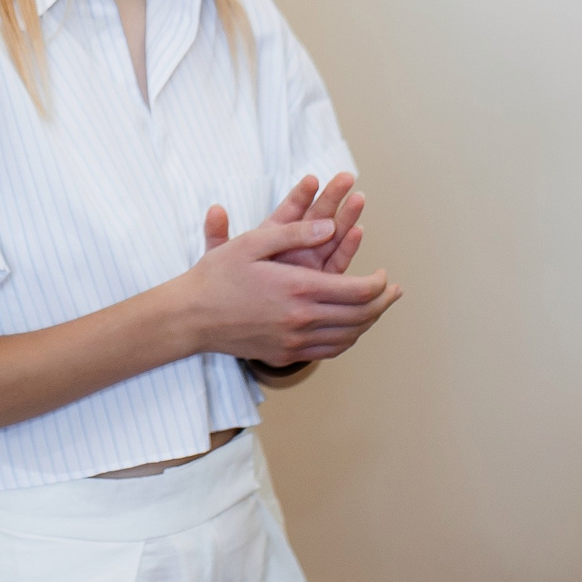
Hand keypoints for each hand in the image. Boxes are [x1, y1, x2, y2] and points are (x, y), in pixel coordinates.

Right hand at [175, 203, 398, 368]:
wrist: (189, 317)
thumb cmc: (217, 276)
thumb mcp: (252, 242)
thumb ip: (294, 232)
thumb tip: (331, 227)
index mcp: (298, 288)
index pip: (359, 291)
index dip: (379, 284)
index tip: (384, 275)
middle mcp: (301, 319)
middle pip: (361, 317)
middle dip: (383, 303)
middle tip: (392, 292)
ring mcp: (294, 341)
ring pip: (348, 337)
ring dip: (368, 322)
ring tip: (377, 309)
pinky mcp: (285, 354)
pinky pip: (329, 351)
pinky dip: (347, 339)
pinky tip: (349, 328)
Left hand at [216, 173, 365, 274]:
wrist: (241, 319)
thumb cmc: (227, 286)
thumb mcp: (220, 259)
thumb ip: (217, 235)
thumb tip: (213, 209)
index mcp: (271, 237)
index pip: (289, 211)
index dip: (300, 195)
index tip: (312, 179)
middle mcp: (294, 248)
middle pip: (316, 219)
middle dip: (331, 198)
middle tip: (346, 177)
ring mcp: (309, 265)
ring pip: (331, 237)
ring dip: (345, 218)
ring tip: (357, 198)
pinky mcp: (320, 282)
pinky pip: (336, 262)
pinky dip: (346, 247)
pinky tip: (357, 231)